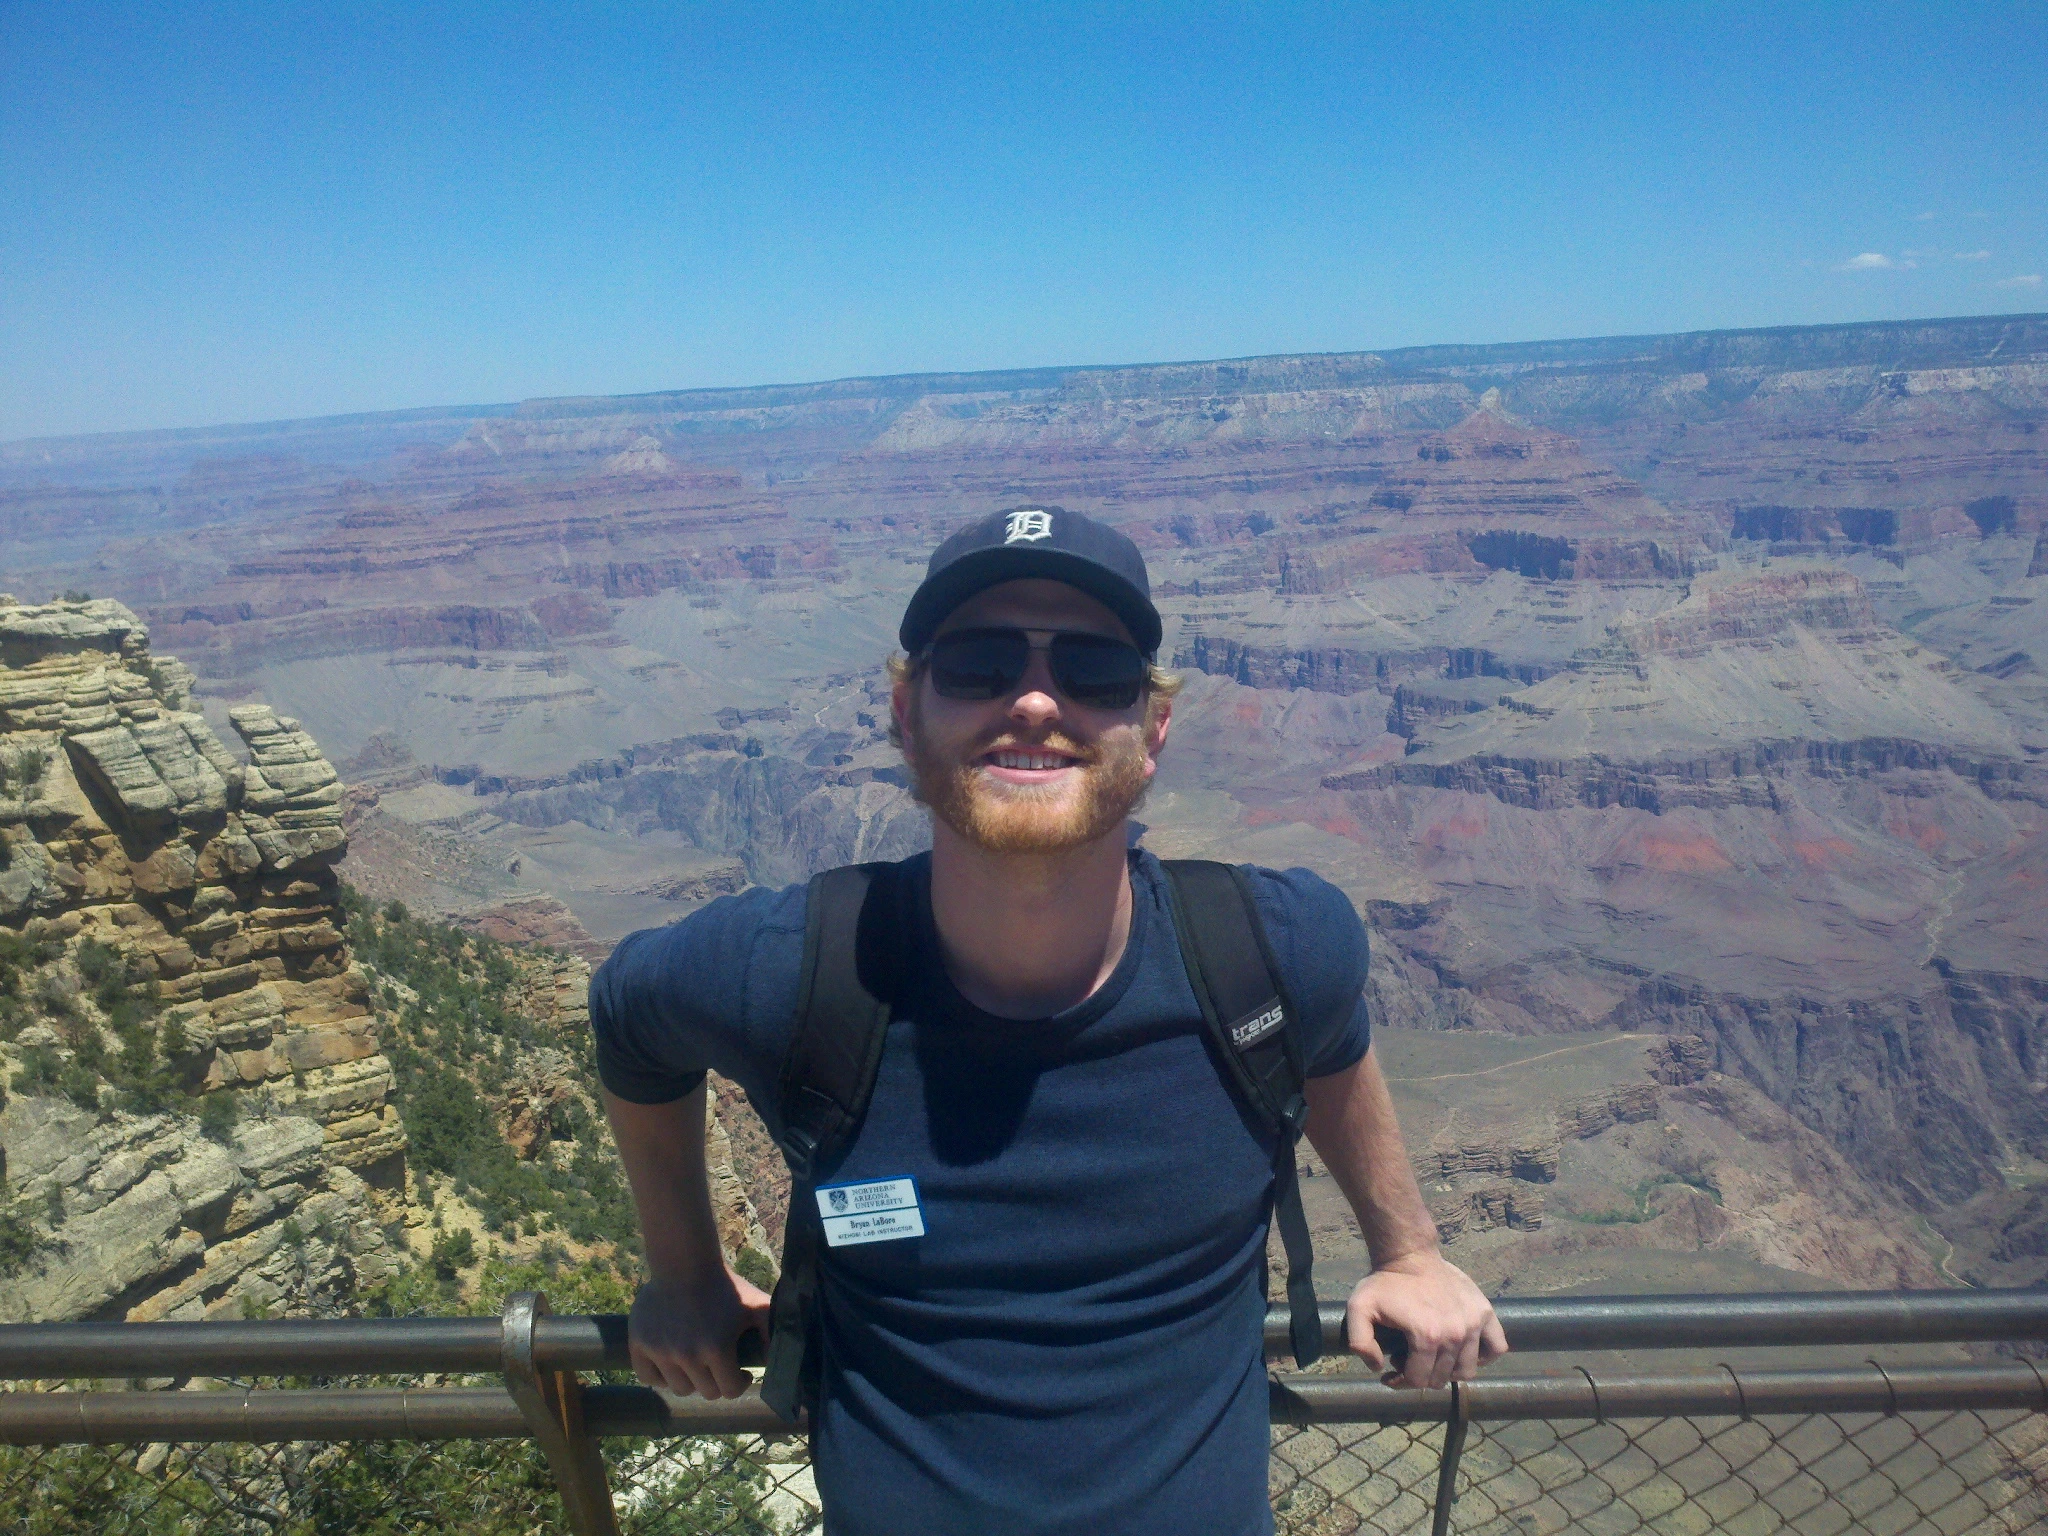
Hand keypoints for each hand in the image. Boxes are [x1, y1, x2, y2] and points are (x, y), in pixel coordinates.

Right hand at [627, 1264, 773, 1399]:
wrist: (685, 1262)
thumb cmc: (724, 1286)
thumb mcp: (756, 1305)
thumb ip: (773, 1332)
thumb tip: (785, 1360)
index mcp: (716, 1349)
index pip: (729, 1390)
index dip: (740, 1383)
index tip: (741, 1372)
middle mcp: (686, 1355)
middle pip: (705, 1392)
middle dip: (717, 1381)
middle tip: (720, 1366)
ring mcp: (660, 1351)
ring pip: (678, 1388)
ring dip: (690, 1380)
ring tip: (698, 1365)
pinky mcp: (639, 1344)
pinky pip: (648, 1378)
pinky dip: (660, 1376)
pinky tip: (672, 1364)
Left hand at [1345, 1250, 1506, 1390]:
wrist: (1410, 1255)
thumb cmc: (1384, 1283)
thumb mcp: (1359, 1308)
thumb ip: (1360, 1342)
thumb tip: (1378, 1368)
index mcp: (1427, 1337)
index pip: (1419, 1380)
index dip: (1402, 1378)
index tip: (1392, 1365)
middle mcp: (1456, 1334)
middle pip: (1442, 1378)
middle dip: (1422, 1374)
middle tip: (1409, 1357)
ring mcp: (1474, 1324)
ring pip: (1467, 1370)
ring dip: (1448, 1370)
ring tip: (1432, 1354)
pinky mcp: (1486, 1312)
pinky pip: (1497, 1347)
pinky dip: (1484, 1356)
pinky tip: (1463, 1351)